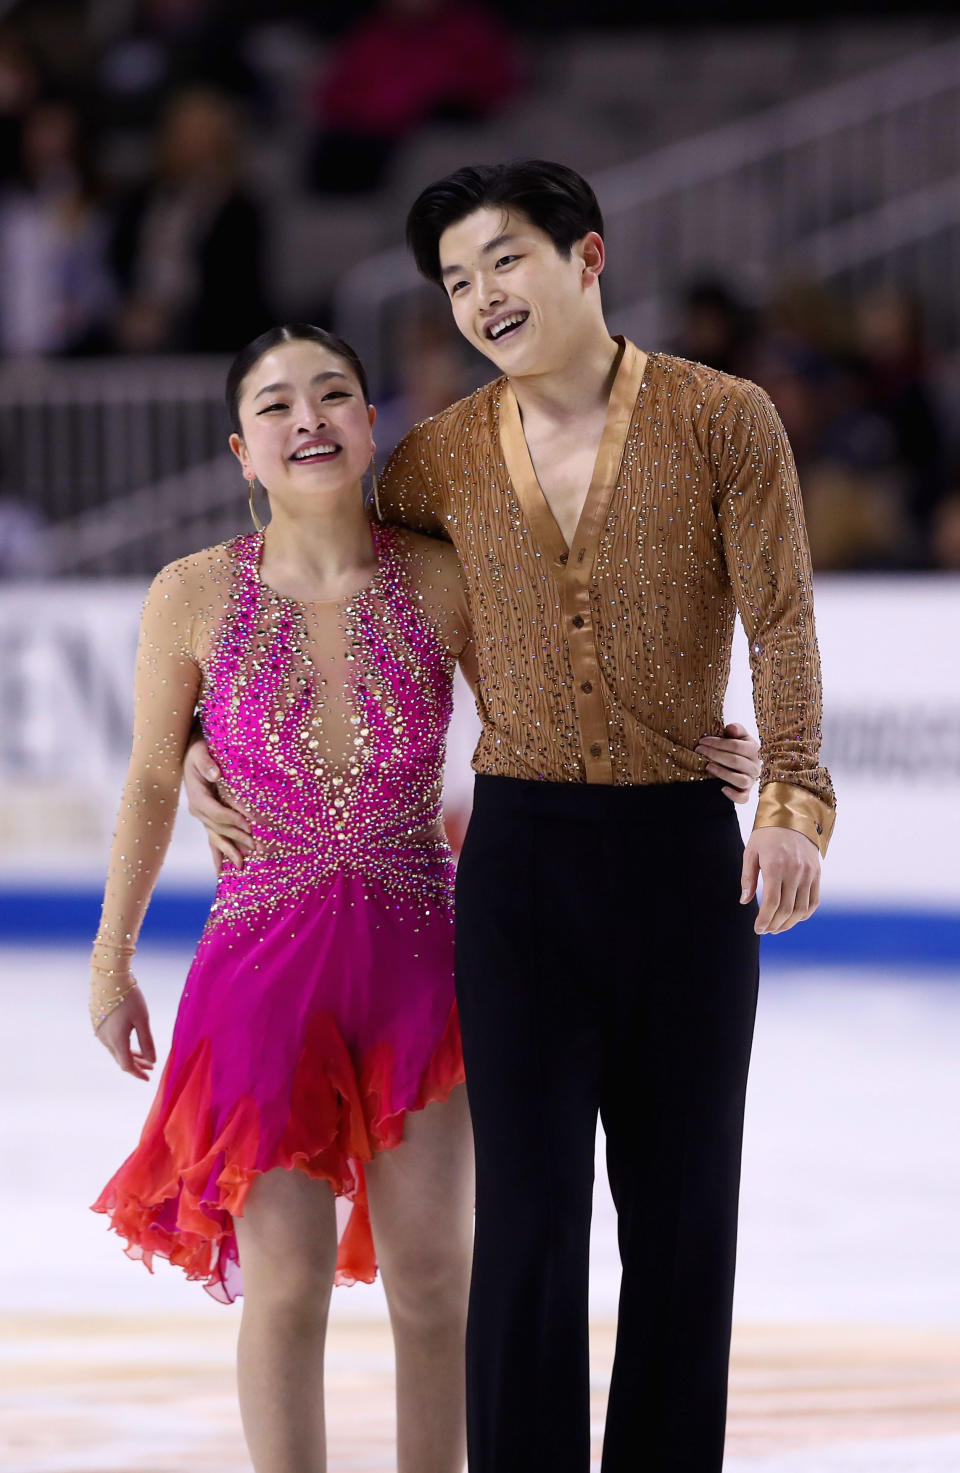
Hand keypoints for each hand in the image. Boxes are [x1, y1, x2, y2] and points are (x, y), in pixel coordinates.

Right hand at [95, 985, 156, 1080]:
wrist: (109, 978)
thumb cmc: (128, 997)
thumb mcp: (142, 1019)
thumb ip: (147, 1042)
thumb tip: (152, 1060)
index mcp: (116, 1040)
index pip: (127, 1065)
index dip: (138, 1073)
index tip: (149, 1077)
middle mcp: (105, 1039)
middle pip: (121, 1059)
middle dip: (136, 1065)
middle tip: (150, 1067)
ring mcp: (100, 1032)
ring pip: (116, 1051)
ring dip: (130, 1056)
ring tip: (145, 1057)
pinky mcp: (99, 1024)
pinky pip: (111, 1042)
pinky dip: (123, 1047)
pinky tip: (133, 1044)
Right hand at [183, 735, 251, 871]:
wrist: (189, 753)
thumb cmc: (198, 750)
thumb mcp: (200, 751)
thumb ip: (206, 762)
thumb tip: (215, 772)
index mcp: (197, 796)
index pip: (216, 812)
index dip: (232, 819)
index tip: (249, 824)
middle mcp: (198, 810)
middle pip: (219, 828)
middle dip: (239, 838)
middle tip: (258, 847)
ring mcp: (203, 817)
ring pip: (217, 837)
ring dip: (230, 850)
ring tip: (243, 865)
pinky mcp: (208, 818)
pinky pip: (213, 838)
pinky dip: (219, 852)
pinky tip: (222, 870)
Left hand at [696, 723, 761, 803]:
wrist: (737, 766)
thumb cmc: (734, 749)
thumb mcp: (736, 737)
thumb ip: (736, 730)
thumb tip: (730, 728)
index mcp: (753, 750)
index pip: (737, 746)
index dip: (718, 743)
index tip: (702, 741)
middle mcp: (755, 766)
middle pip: (736, 761)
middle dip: (715, 755)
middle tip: (699, 751)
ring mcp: (751, 781)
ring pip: (741, 780)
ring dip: (723, 773)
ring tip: (708, 766)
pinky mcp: (746, 793)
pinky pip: (743, 798)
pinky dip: (733, 795)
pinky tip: (722, 789)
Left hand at [740, 827, 820, 934]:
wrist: (793, 816)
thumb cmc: (766, 835)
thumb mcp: (751, 852)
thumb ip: (748, 878)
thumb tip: (744, 901)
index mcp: (775, 866)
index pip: (772, 902)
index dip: (765, 919)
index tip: (757, 929)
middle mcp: (794, 872)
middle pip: (787, 909)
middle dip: (775, 924)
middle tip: (765, 930)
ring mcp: (808, 874)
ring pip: (801, 909)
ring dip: (789, 923)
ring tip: (777, 928)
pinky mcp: (816, 874)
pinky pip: (814, 901)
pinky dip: (804, 914)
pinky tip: (793, 918)